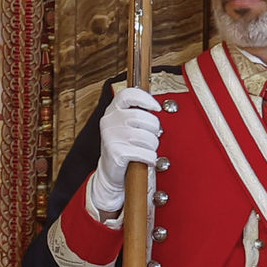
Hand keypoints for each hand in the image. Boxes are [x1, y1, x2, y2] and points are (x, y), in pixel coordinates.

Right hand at [90, 86, 160, 219]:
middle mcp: (110, 121)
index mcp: (112, 111)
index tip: (156, 107)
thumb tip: (157, 108)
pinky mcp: (117, 153)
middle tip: (152, 136)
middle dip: (154, 128)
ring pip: (146, 137)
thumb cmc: (122, 145)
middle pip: (142, 117)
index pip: (128, 95)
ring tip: (147, 149)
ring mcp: (112, 137)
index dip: (145, 98)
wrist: (109, 171)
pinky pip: (145, 153)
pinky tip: (145, 158)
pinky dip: (150, 158)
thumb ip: (136, 113)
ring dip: (152, 145)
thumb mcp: (123, 124)